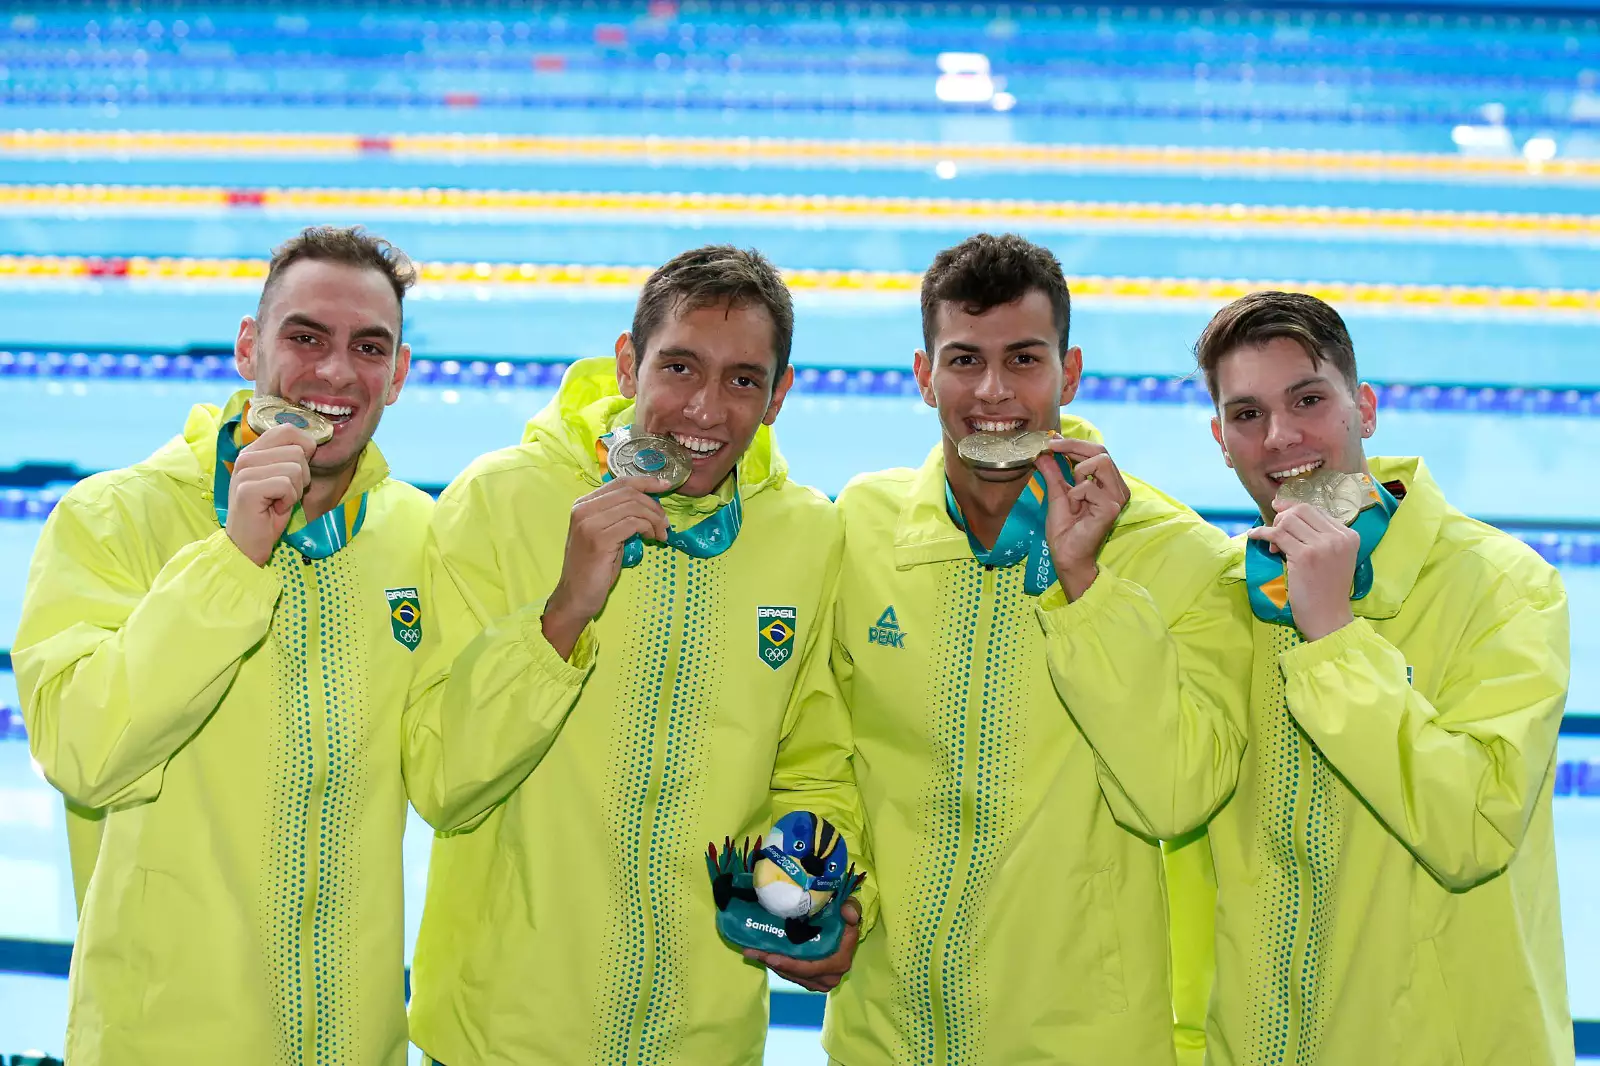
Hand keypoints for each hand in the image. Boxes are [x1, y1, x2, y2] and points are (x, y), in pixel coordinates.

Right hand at [225, 423, 315, 565]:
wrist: (248, 544)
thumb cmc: (268, 513)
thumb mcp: (283, 480)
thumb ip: (292, 458)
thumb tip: (315, 442)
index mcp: (254, 450)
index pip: (288, 430)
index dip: (305, 448)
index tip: (299, 472)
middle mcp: (246, 456)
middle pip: (298, 451)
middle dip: (302, 477)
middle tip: (285, 493)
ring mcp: (245, 471)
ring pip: (295, 468)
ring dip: (295, 491)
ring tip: (278, 501)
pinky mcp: (248, 488)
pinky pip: (287, 485)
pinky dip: (289, 501)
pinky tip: (274, 509)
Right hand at [542, 477, 670, 657]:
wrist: (576, 596)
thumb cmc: (594, 568)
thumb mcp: (606, 535)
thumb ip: (619, 516)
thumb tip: (649, 504)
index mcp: (583, 504)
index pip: (620, 482)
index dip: (646, 481)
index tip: (665, 486)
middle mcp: (583, 509)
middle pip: (630, 492)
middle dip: (654, 506)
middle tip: (665, 523)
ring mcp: (589, 523)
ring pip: (634, 507)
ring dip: (655, 519)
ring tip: (660, 534)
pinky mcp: (599, 539)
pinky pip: (633, 523)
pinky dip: (648, 529)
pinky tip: (651, 539)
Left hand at [743, 899, 860, 992]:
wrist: (846, 929)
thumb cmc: (846, 919)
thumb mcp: (851, 909)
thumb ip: (852, 908)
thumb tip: (847, 912)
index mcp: (839, 962)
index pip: (810, 967)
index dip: (789, 964)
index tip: (770, 956)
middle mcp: (830, 977)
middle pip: (796, 973)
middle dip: (773, 963)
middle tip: (752, 951)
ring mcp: (820, 981)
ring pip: (791, 975)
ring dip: (772, 964)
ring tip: (752, 952)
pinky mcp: (811, 980)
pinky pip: (792, 975)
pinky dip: (778, 966)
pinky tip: (762, 954)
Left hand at [1036, 438, 1130, 599]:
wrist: (1066, 555)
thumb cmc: (1065, 529)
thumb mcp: (1056, 494)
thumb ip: (1053, 472)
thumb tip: (1043, 452)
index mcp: (1108, 483)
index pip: (1098, 452)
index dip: (1074, 443)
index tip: (1052, 440)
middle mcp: (1117, 488)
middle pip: (1102, 451)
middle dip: (1073, 446)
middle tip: (1051, 447)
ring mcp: (1117, 497)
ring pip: (1101, 461)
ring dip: (1078, 472)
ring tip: (1071, 492)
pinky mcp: (1111, 508)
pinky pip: (1088, 486)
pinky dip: (1075, 494)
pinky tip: (1075, 508)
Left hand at [1246, 499, 1359, 640]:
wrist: (1328, 617)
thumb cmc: (1327, 591)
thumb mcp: (1333, 557)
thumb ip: (1319, 536)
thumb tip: (1285, 509)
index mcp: (1349, 535)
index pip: (1316, 510)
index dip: (1293, 509)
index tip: (1279, 513)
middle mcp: (1339, 537)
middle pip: (1301, 510)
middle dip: (1282, 518)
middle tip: (1275, 534)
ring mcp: (1322, 546)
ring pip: (1288, 521)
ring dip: (1274, 529)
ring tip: (1273, 547)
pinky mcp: (1304, 556)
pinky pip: (1276, 535)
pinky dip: (1261, 533)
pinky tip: (1254, 536)